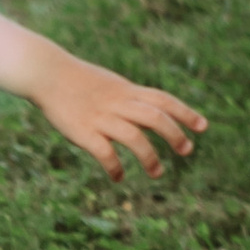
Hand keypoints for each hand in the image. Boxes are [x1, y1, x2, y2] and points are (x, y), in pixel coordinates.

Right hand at [28, 53, 204, 180]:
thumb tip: (151, 114)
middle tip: (187, 151)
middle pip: (155, 118)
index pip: (163, 100)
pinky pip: (105, 153)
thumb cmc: (78, 80)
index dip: (185, 113)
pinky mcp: (83, 132)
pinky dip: (115, 167)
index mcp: (126, 91)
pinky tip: (118, 176)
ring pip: (134, 137)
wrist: (46, 73)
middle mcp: (118, 103)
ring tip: (158, 172)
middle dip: (175, 135)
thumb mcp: (111, 84)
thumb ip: (131, 98)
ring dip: (150, 157)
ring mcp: (101, 117)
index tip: (203, 127)